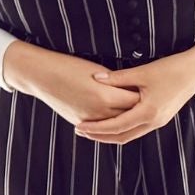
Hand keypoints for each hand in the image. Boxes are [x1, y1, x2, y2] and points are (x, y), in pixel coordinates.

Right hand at [7, 42, 140, 130]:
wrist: (41, 74)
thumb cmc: (69, 66)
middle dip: (137, 110)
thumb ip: (117, 83)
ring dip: (125, 120)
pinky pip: (100, 128)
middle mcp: (98, 112)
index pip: (133, 100)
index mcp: (105, 95)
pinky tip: (118, 118)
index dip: (144, 96)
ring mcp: (88, 120)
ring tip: (136, 112)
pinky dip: (110, 124)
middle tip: (149, 103)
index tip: (153, 91)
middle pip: (126, 116)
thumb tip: (132, 90)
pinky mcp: (79, 122)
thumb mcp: (98, 71)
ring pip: (114, 126)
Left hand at [76, 40, 194, 143]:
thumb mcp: (143, 72)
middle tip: (81, 131)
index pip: (116, 126)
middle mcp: (154, 122)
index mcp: (148, 112)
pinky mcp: (161, 118)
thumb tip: (95, 78)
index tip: (80, 126)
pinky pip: (137, 129)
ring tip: (93, 129)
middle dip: (100, 136)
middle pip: (121, 137)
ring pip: (130, 135)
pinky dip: (122, 129)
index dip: (96, 128)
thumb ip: (118, 78)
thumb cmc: (171, 68)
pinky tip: (111, 123)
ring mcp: (158, 122)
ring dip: (111, 134)